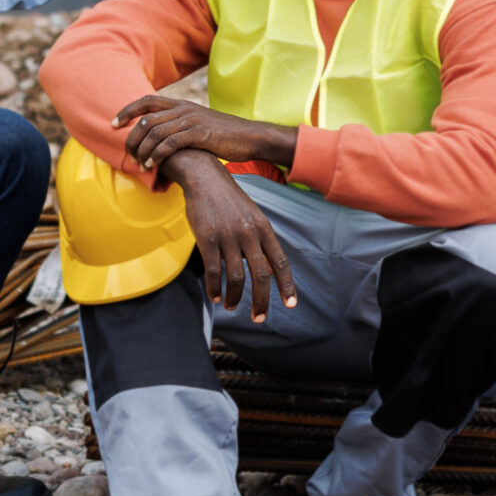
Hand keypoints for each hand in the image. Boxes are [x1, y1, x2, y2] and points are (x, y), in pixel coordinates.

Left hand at [118, 95, 297, 170]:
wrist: (249, 136)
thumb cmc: (222, 135)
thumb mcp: (197, 123)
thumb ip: (179, 125)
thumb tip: (158, 136)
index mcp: (181, 104)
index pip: (146, 101)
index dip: (127, 111)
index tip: (113, 124)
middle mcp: (183, 109)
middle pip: (146, 119)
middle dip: (132, 138)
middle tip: (128, 155)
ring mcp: (191, 120)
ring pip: (155, 132)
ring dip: (143, 150)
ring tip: (140, 165)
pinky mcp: (199, 134)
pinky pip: (170, 143)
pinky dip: (157, 155)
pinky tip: (153, 165)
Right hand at [165, 151, 298, 322]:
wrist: (205, 177)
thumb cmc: (229, 200)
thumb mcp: (252, 216)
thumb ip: (259, 241)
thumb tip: (266, 270)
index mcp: (264, 228)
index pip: (280, 262)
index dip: (287, 285)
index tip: (291, 305)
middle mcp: (249, 233)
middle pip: (261, 275)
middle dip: (262, 301)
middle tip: (259, 318)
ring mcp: (228, 236)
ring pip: (237, 277)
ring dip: (236, 297)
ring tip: (232, 306)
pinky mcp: (207, 238)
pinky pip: (214, 271)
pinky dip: (215, 288)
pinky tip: (215, 297)